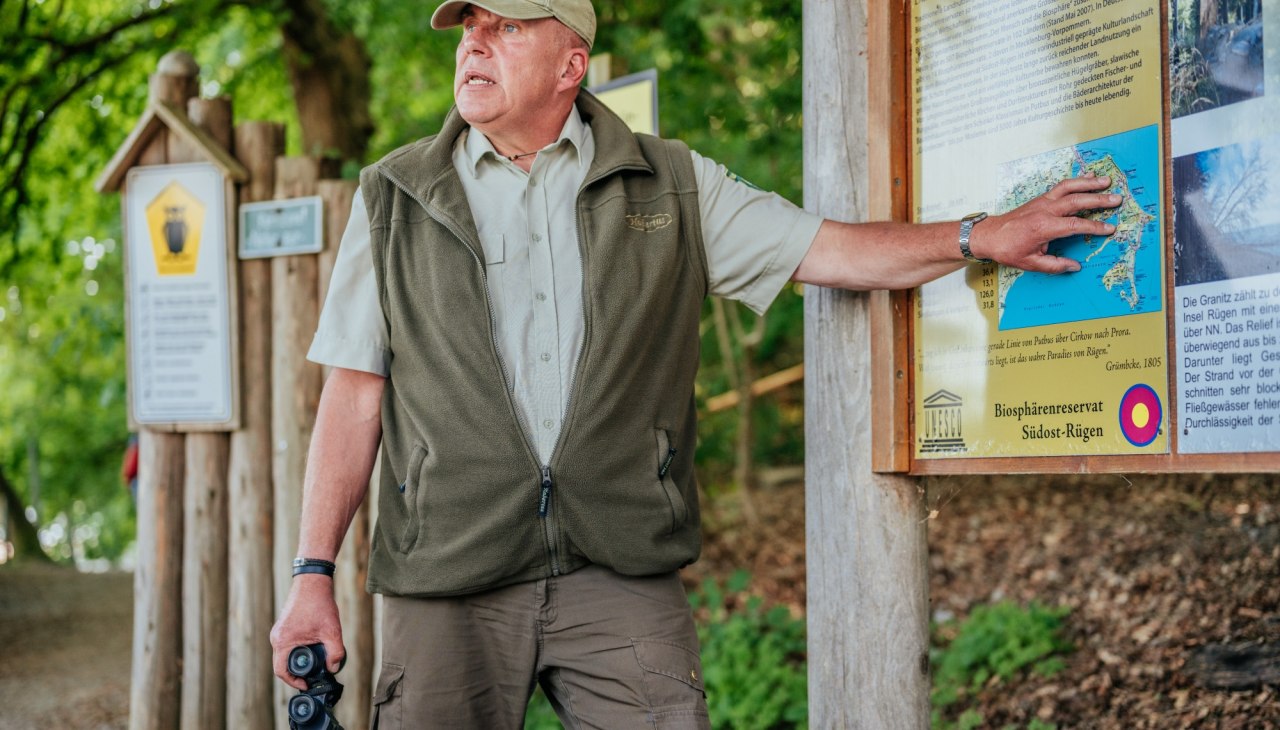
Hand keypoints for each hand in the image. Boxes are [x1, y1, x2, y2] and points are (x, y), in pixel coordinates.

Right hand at [269, 575, 345, 690]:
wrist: (312, 581)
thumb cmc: (319, 604)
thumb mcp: (332, 631)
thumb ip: (335, 652)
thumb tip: (333, 669)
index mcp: (283, 642)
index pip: (281, 671)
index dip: (293, 682)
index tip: (306, 684)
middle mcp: (276, 638)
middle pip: (282, 665)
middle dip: (297, 673)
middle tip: (313, 677)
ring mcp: (278, 632)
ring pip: (284, 655)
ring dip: (298, 662)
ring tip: (314, 665)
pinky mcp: (283, 627)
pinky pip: (286, 646)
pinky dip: (296, 652)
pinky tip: (311, 652)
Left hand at [970, 175, 1121, 272]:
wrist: (989, 235)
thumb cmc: (1008, 249)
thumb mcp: (1030, 263)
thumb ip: (1054, 265)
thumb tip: (1075, 267)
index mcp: (1043, 227)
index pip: (1075, 225)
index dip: (1094, 227)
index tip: (1110, 229)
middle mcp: (1045, 210)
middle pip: (1076, 201)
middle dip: (1098, 200)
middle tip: (1117, 199)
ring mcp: (1042, 202)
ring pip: (1069, 188)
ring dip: (1088, 183)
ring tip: (1106, 181)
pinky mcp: (1040, 198)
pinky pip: (1061, 187)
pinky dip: (1076, 181)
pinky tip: (1088, 178)